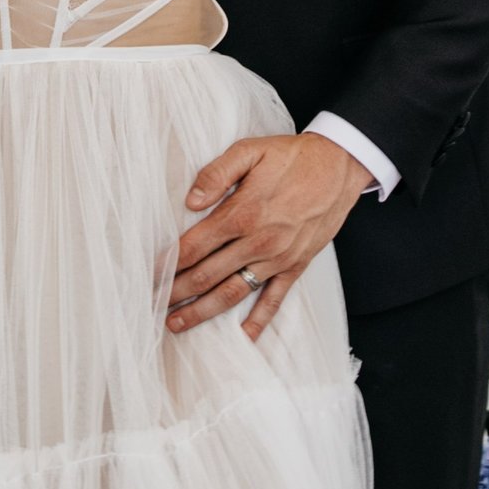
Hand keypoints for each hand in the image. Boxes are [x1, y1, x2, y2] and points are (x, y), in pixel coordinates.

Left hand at [169, 130, 371, 339]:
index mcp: (243, 213)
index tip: (149, 274)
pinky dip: (257, 322)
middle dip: (175, 292)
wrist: (340, 166)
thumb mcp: (250, 151)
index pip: (194, 246)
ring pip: (233, 292)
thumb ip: (216, 173)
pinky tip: (241, 337)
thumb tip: (190, 200)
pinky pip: (274, 300)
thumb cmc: (292, 157)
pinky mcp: (296, 266)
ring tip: (176, 323)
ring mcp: (278, 258)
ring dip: (202, 311)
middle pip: (206, 275)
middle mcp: (258, 241)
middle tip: (151, 303)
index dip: (168, 262)